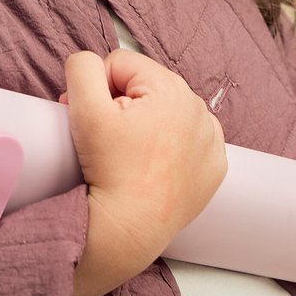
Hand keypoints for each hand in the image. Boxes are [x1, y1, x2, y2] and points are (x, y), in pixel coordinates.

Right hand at [63, 49, 225, 295]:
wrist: (127, 231)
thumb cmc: (108, 172)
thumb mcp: (84, 108)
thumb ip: (82, 67)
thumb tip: (88, 63)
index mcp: (171, 87)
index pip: (121, 65)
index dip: (99, 90)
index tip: (94, 119)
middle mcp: (199, 108)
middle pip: (145, 89)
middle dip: (122, 106)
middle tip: (108, 140)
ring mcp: (211, 140)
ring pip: (165, 113)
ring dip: (145, 125)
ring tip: (130, 154)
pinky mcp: (213, 167)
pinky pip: (187, 142)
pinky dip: (169, 149)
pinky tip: (153, 166)